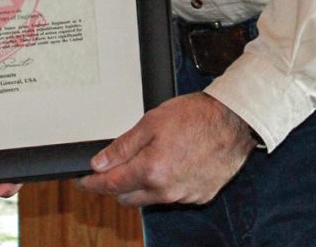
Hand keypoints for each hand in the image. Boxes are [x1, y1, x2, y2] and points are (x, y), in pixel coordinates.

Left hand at [78, 93, 255, 206]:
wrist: (232, 122)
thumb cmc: (194, 116)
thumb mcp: (150, 122)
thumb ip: (123, 146)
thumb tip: (99, 163)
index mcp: (151, 171)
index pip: (111, 184)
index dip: (92, 183)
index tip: (82, 181)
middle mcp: (166, 190)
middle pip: (128, 198)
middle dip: (115, 186)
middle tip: (110, 168)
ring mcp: (184, 196)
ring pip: (150, 199)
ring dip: (140, 186)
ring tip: (144, 160)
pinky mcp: (200, 196)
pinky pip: (172, 196)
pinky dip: (164, 185)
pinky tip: (169, 165)